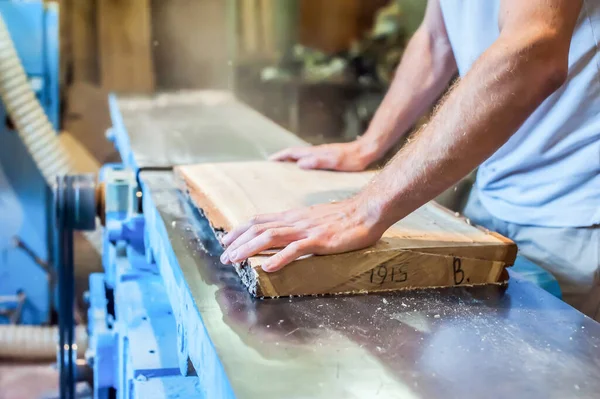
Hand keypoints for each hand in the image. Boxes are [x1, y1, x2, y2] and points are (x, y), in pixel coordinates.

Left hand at [219, 198, 385, 271]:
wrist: (367, 210)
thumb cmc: (346, 216)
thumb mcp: (316, 218)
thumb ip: (300, 225)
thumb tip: (287, 235)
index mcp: (294, 216)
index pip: (259, 220)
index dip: (239, 230)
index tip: (226, 241)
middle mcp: (295, 221)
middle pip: (258, 228)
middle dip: (237, 242)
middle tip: (223, 257)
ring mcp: (307, 230)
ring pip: (270, 237)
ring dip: (249, 249)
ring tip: (236, 260)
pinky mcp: (320, 240)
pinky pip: (296, 249)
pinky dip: (280, 258)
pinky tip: (268, 268)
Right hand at [269, 140, 377, 171]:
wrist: (367, 151)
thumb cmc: (353, 159)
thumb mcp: (335, 161)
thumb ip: (318, 161)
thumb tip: (299, 163)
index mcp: (315, 153)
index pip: (293, 152)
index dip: (280, 156)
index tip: (269, 160)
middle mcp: (317, 152)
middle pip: (295, 153)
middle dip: (283, 158)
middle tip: (272, 165)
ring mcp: (322, 155)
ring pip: (302, 156)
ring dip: (292, 160)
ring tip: (284, 169)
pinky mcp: (329, 158)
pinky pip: (311, 160)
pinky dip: (303, 164)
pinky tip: (306, 172)